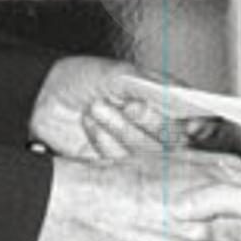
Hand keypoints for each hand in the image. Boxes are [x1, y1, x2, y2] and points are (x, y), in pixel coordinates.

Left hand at [29, 56, 220, 161]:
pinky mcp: (115, 168)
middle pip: (176, 142)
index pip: (199, 119)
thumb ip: (155, 86)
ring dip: (124, 131)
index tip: (190, 121)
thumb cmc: (80, 78)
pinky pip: (122, 165)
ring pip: (149, 155)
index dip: (199, 123)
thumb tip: (183, 96)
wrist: (41, 97)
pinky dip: (106, 144)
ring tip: (99, 108)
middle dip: (152, 123)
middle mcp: (156, 129)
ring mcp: (137, 150)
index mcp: (167, 102)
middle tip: (130, 105)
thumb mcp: (120, 73)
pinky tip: (92, 125)